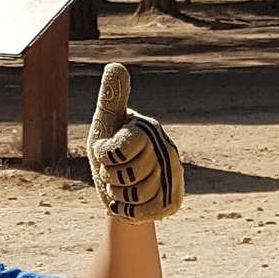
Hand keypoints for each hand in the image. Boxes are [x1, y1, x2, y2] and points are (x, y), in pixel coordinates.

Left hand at [86, 64, 182, 219]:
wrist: (120, 188)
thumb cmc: (110, 149)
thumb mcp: (105, 124)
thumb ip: (111, 97)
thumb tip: (116, 65)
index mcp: (149, 130)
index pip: (121, 149)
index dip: (107, 157)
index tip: (106, 153)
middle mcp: (167, 152)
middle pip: (127, 174)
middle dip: (112, 176)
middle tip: (115, 170)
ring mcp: (172, 178)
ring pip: (135, 195)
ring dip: (119, 194)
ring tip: (123, 185)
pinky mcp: (171, 203)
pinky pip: (143, 212)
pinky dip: (128, 211)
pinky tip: (130, 202)